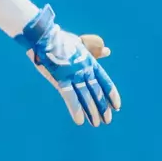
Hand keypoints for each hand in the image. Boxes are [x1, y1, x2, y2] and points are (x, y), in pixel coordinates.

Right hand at [22, 7, 120, 126]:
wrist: (44, 37)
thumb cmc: (60, 40)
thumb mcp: (80, 43)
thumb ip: (93, 49)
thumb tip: (108, 51)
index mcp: (90, 62)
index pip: (105, 80)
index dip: (111, 94)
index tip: (117, 106)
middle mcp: (85, 70)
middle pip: (97, 91)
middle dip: (103, 107)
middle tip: (108, 120)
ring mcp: (74, 75)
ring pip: (86, 96)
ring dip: (92, 111)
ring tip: (97, 124)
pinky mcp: (61, 79)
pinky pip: (70, 97)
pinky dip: (75, 109)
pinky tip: (80, 121)